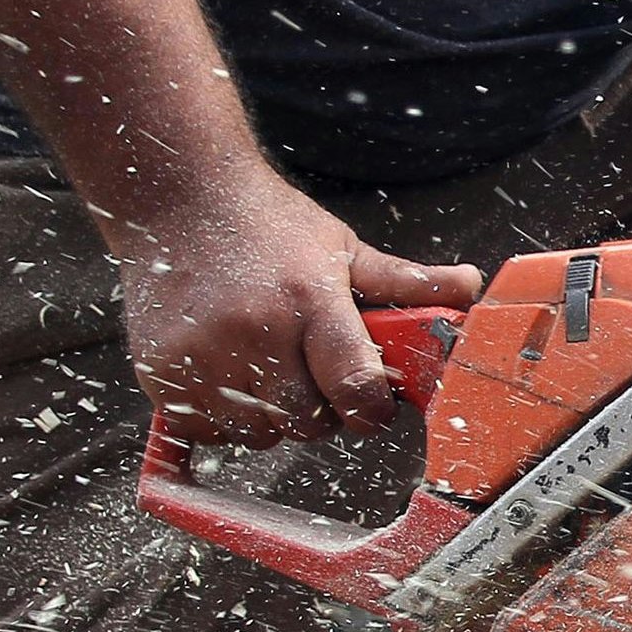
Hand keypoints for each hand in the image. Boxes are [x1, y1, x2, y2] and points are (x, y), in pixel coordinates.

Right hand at [109, 171, 482, 445]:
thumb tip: (470, 287)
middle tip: (313, 374)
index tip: (371, 403)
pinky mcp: (161, 370)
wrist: (178, 197)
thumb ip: (405, 282)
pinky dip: (223, 416)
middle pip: (308, 422)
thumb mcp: (342, 248)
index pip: (356, 388)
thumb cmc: (266, 225)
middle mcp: (254, 330)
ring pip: (259, 433)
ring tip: (268, 367)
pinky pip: (208, 429)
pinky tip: (227, 372)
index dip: (372, 409)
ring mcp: (202, 354)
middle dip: (322, 411)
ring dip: (272, 417)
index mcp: (310, 300)